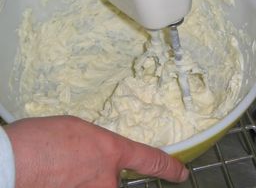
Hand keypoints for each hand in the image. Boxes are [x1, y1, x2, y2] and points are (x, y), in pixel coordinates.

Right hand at [5, 115, 187, 187]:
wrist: (15, 162)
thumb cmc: (43, 140)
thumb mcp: (76, 131)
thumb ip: (94, 147)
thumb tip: (94, 158)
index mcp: (110, 151)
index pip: (149, 159)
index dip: (168, 167)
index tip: (181, 173)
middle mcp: (107, 181)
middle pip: (112, 182)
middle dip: (96, 175)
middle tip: (69, 165)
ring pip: (94, 187)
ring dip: (78, 180)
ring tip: (56, 171)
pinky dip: (69, 183)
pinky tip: (53, 177)